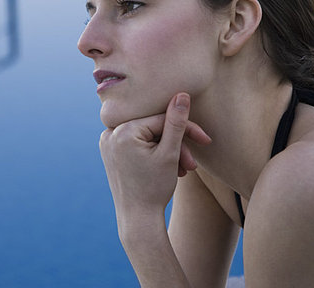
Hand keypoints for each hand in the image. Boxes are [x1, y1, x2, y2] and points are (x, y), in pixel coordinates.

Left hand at [99, 93, 211, 218]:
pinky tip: (166, 166)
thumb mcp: (170, 153)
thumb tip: (182, 94)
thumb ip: (176, 122)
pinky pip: (136, 142)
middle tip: (192, 165)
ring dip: (167, 150)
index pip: (162, 120)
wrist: (138, 220)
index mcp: (122, 131)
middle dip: (176, 144)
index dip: (186, 129)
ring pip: (147, 136)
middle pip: (154, 128)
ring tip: (182, 170)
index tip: (205, 141)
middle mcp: (109, 133)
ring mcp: (107, 142)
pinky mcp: (110, 151)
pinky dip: (153, 151)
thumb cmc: (155, 189)